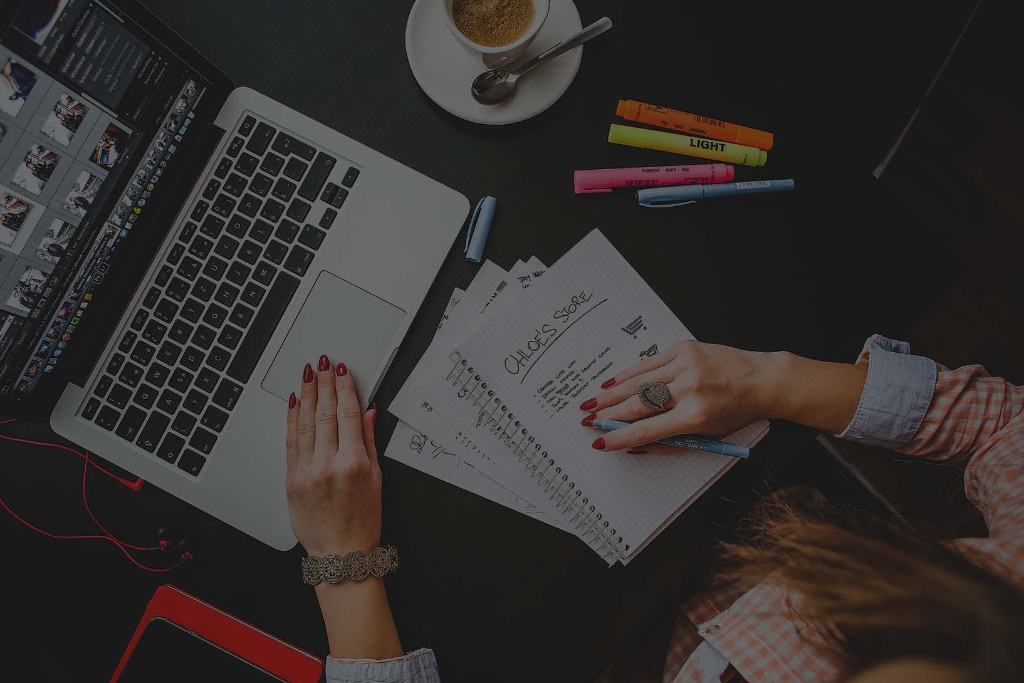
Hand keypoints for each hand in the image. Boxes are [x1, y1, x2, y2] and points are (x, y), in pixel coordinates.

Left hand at [285, 354, 379, 555]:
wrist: (340, 554)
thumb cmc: (362, 522)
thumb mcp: (377, 480)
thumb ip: (369, 442)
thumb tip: (368, 413)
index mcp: (354, 464)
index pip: (348, 415)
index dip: (345, 388)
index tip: (343, 371)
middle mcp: (328, 465)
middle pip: (325, 414)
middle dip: (324, 384)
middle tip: (324, 363)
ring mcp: (307, 472)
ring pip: (304, 423)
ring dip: (306, 394)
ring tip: (308, 374)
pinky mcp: (291, 480)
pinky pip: (290, 442)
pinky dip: (291, 419)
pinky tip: (293, 402)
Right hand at [580, 341, 782, 452]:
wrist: (763, 380)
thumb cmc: (737, 411)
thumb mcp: (708, 436)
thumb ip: (669, 442)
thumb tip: (633, 444)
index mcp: (696, 416)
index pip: (647, 430)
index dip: (618, 437)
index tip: (599, 441)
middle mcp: (689, 388)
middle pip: (637, 404)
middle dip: (608, 415)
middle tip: (588, 420)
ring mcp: (686, 365)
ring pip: (638, 382)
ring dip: (611, 394)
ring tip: (592, 403)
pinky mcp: (684, 349)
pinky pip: (648, 363)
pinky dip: (627, 373)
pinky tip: (611, 382)